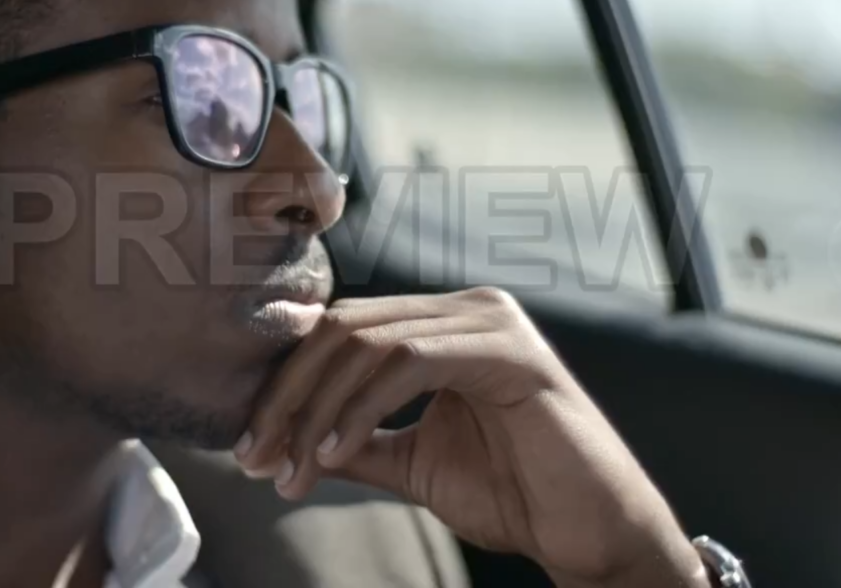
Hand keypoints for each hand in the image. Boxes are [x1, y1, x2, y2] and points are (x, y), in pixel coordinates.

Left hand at [232, 287, 709, 586]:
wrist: (589, 531)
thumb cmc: (513, 492)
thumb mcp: (412, 461)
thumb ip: (356, 438)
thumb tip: (285, 437)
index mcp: (443, 324)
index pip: (342, 332)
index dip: (287, 384)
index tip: (251, 446)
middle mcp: (465, 308)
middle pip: (345, 330)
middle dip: (289, 397)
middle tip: (256, 459)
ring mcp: (489, 322)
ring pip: (369, 345)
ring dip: (316, 410)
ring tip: (292, 468)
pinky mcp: (509, 351)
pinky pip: (411, 363)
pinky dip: (362, 407)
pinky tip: (335, 452)